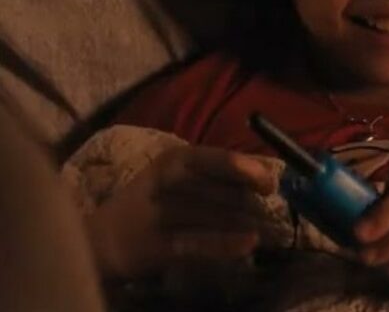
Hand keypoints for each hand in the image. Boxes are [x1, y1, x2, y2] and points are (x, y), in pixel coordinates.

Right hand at [85, 145, 275, 279]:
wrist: (102, 238)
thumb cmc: (154, 201)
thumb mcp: (177, 176)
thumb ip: (216, 174)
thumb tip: (264, 177)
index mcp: (175, 159)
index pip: (214, 159)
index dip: (245, 169)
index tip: (269, 183)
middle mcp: (165, 182)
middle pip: (214, 188)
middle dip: (246, 200)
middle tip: (269, 210)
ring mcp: (158, 214)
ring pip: (209, 216)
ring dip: (241, 221)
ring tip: (265, 228)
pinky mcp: (155, 245)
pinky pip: (197, 243)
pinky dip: (225, 244)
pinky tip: (247, 243)